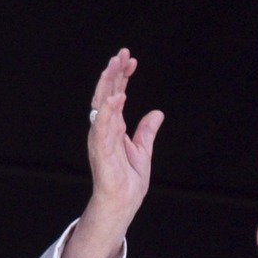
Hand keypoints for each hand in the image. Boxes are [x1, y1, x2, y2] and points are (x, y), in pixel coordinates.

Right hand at [59, 48, 164, 257]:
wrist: (123, 205)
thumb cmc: (128, 182)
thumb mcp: (143, 151)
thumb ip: (147, 131)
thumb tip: (157, 113)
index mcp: (113, 127)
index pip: (115, 95)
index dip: (121, 76)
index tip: (131, 59)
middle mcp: (104, 129)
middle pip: (106, 94)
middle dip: (113, 72)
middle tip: (122, 53)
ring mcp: (101, 138)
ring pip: (101, 105)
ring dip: (108, 84)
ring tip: (116, 64)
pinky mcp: (101, 151)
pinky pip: (103, 127)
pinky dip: (109, 111)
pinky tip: (118, 96)